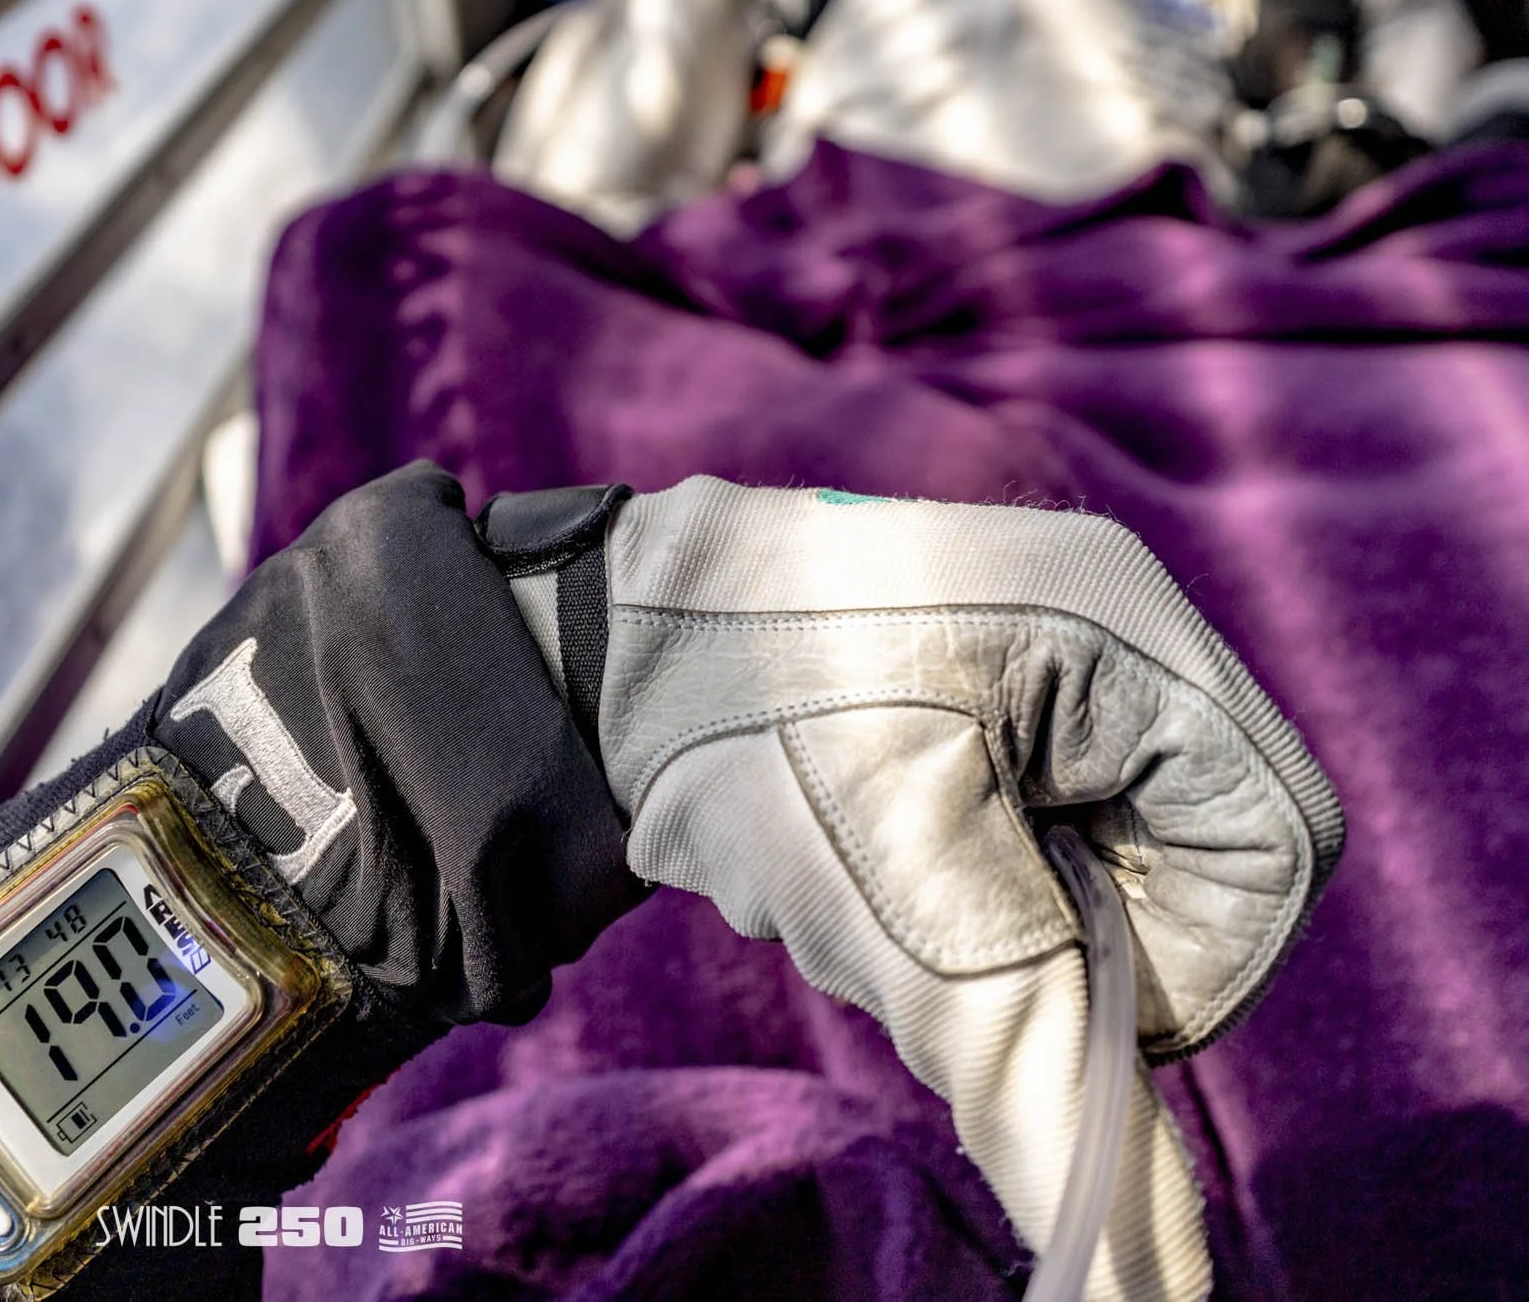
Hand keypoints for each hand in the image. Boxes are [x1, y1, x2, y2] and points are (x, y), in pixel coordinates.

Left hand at [546, 477, 1341, 1301]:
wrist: (583, 660)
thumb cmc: (742, 745)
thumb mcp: (903, 916)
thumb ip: (1045, 1085)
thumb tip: (1145, 1297)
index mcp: (1120, 628)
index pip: (1272, 845)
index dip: (1187, 959)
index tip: (1049, 972)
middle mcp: (1104, 621)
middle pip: (1203, 863)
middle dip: (1090, 940)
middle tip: (946, 925)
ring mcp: (1045, 646)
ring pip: (1117, 863)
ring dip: (1017, 917)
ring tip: (889, 869)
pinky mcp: (986, 691)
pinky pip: (1045, 835)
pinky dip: (977, 889)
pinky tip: (885, 857)